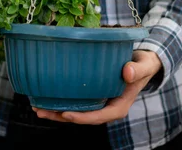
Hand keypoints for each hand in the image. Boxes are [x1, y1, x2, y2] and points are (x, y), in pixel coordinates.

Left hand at [34, 50, 162, 124]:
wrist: (143, 63)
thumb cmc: (143, 64)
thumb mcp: (144, 65)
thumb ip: (138, 69)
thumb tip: (127, 73)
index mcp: (119, 106)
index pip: (99, 117)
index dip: (82, 117)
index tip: (66, 113)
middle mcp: (107, 108)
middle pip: (82, 117)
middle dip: (61, 116)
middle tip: (40, 111)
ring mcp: (99, 103)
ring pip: (76, 111)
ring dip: (56, 112)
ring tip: (37, 107)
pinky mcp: (94, 96)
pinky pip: (77, 102)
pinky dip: (61, 101)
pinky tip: (46, 97)